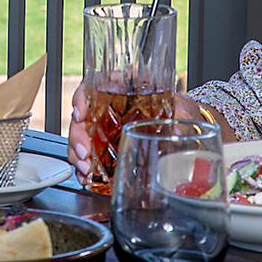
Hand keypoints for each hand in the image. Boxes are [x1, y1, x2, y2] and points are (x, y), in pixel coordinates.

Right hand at [67, 88, 233, 182]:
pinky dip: (83, 168)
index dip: (81, 97)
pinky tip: (86, 177)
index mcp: (124, 89)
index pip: (93, 84)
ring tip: (85, 169)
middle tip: (84, 152)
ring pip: (79, 137)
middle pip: (80, 116)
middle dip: (77, 136)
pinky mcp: (107, 149)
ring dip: (77, 154)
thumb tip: (179, 134)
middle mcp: (109, 108)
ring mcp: (106, 129)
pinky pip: (87, 156)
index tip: (81, 113)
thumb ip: (181, 119)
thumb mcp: (182, 109)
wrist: (185, 128)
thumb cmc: (181, 111)